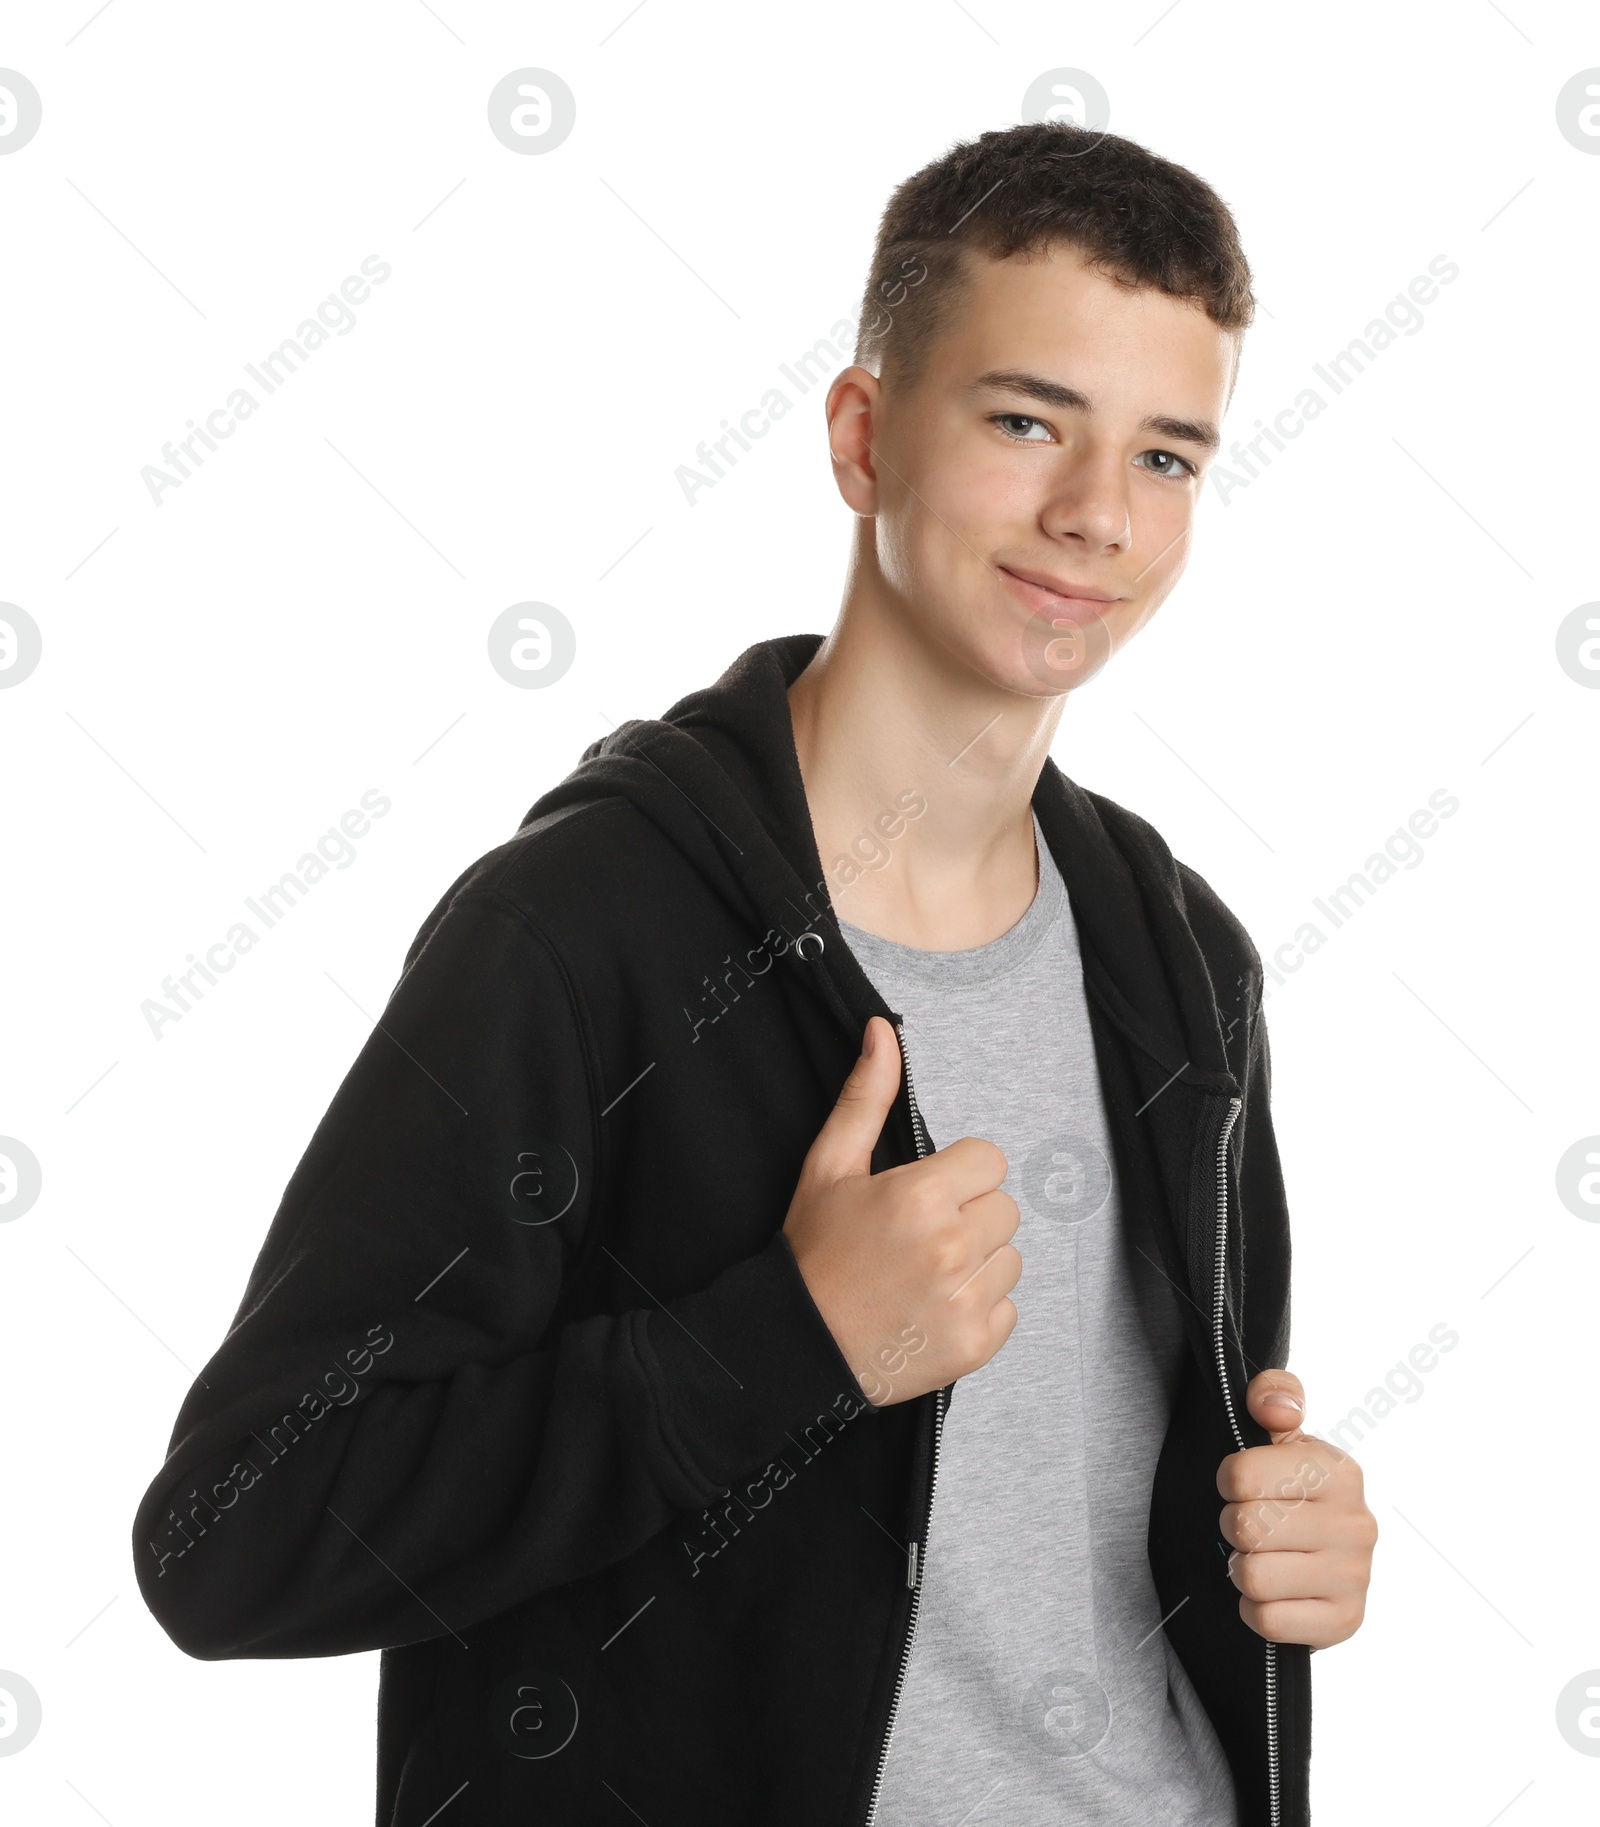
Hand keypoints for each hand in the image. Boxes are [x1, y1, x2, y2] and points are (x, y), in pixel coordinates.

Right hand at [782, 1016, 1020, 1405]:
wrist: (796, 1344)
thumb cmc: (813, 1256)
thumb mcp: (829, 1166)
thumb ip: (866, 1097)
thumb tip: (883, 1033)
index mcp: (921, 1195)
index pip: (989, 1160)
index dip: (956, 1174)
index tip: (922, 1195)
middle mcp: (952, 1247)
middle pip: (1004, 1207)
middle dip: (968, 1215)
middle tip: (917, 1237)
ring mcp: (967, 1299)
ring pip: (1010, 1257)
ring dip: (977, 1262)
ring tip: (923, 1273)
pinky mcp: (976, 1344)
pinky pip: (1009, 1307)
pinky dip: (978, 1308)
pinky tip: (933, 1307)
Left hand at [1217, 1371, 1376, 1648]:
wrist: (1316, 1560)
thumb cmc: (1289, 1490)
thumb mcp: (1279, 1434)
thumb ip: (1272, 1394)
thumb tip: (1275, 1409)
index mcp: (1340, 1471)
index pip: (1241, 1475)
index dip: (1227, 1481)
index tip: (1241, 1486)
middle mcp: (1357, 1524)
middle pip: (1244, 1527)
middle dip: (1233, 1527)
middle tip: (1251, 1526)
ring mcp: (1356, 1577)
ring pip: (1253, 1577)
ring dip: (1242, 1570)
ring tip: (1261, 1557)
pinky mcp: (1345, 1622)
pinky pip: (1269, 1620)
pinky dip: (1256, 1610)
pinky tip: (1273, 1593)